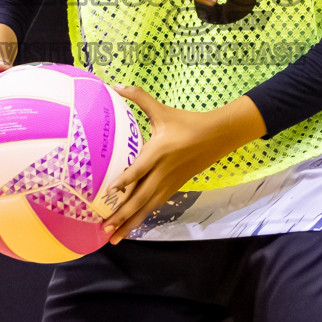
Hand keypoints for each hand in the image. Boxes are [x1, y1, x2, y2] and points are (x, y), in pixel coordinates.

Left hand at [99, 87, 266, 242]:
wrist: (217, 136)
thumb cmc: (187, 122)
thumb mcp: (162, 110)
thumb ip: (138, 97)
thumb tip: (115, 84)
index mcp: (158, 152)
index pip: (138, 170)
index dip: (124, 181)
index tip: (109, 192)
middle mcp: (162, 171)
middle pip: (140, 197)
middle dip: (122, 214)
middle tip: (104, 227)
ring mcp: (169, 182)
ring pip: (147, 207)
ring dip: (130, 222)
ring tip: (113, 237)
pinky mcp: (173, 188)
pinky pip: (154, 205)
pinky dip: (142, 217)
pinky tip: (131, 227)